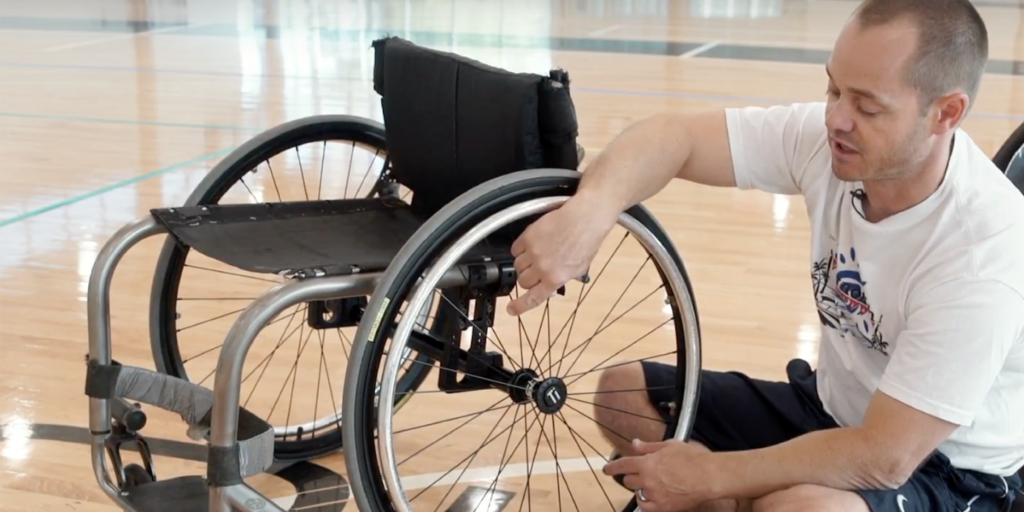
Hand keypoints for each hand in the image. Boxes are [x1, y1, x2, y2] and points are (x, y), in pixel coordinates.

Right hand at [506, 192, 617, 315]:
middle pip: (523, 281)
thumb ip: (561, 280)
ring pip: (517, 265)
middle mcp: (542, 267)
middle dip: (528, 279)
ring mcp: (533, 252)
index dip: (520, 306)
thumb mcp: (578, 269)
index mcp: (556, 278)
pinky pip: (515, 249)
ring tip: (538, 254)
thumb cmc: (586, 240)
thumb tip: (551, 287)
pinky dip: (520, 249)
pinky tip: (532, 244)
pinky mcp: (528, 237)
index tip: (511, 310)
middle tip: (536, 271)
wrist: (584, 218)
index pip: (533, 298)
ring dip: (524, 263)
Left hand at [603, 439, 721, 511]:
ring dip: (641, 489)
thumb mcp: (669, 445)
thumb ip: (649, 446)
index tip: (606, 469)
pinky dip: (646, 502)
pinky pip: (647, 507)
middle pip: (628, 481)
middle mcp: (648, 479)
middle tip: (642, 475)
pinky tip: (652, 497)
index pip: (623, 465)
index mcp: (647, 462)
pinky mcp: (664, 507)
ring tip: (652, 485)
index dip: (612, 467)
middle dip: (632, 477)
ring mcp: (655, 495)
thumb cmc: (692, 458)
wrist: (709, 476)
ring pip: (638, 494)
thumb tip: (634, 443)